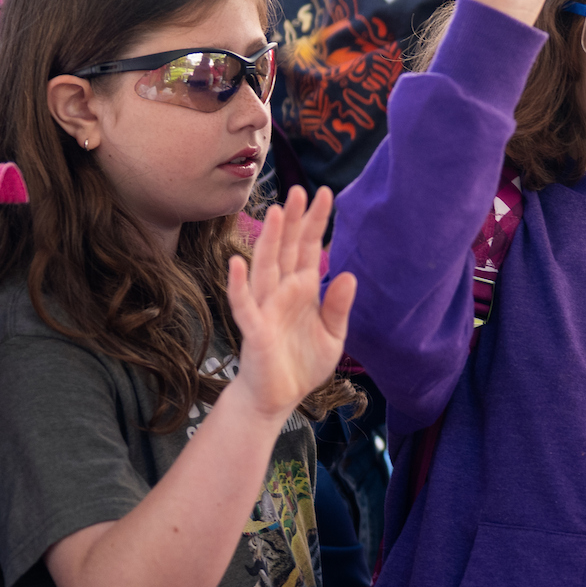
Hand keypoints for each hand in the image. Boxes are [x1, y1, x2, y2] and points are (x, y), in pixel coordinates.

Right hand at [225, 185, 356, 418]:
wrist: (277, 397)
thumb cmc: (301, 363)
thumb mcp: (332, 336)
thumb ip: (339, 307)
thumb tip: (348, 274)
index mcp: (302, 289)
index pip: (308, 248)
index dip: (315, 222)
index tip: (324, 192)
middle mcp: (282, 292)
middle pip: (286, 249)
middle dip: (294, 221)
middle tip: (300, 189)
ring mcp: (265, 307)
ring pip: (265, 267)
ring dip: (269, 241)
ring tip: (276, 212)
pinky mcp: (254, 329)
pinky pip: (244, 304)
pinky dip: (239, 284)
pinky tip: (237, 263)